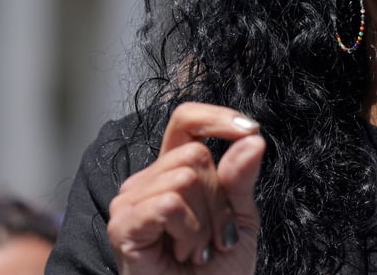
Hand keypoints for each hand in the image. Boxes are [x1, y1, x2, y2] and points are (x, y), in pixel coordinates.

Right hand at [107, 102, 265, 274]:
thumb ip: (242, 178)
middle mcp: (148, 181)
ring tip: (199, 249)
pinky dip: (190, 231)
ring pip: (185, 177)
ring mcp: (130, 202)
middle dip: (220, 200)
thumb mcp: (240, 219)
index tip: (251, 129)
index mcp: (175, 171)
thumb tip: (253, 138)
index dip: (216, 117)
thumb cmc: (217, 272)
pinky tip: (185, 252)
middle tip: (216, 237)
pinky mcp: (123, 225)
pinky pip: (169, 203)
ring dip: (207, 221)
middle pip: (195, 154)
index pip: (187, 121)